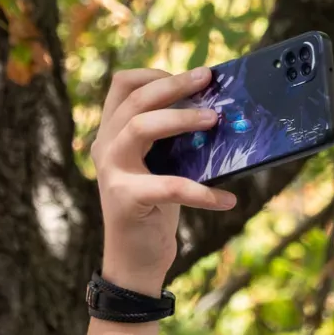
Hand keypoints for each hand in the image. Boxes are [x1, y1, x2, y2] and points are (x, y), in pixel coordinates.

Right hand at [89, 67, 239, 294]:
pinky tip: (227, 200)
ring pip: (141, 127)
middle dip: (175, 86)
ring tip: (216, 121)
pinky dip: (203, 192)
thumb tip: (217, 112)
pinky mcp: (125, 199)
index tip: (192, 78)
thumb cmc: (154, 208)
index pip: (122, 85)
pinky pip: (170, 186)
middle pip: (136, 99)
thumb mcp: (162, 166)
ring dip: (182, 120)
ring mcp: (111, 171)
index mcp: (112, 133)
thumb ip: (174, 140)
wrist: (135, 260)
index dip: (155, 74)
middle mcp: (105, 146)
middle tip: (209, 80)